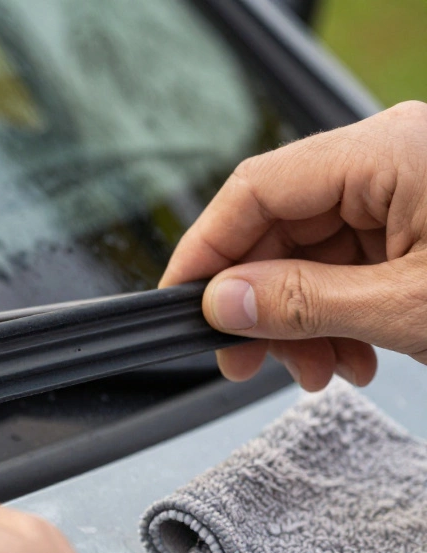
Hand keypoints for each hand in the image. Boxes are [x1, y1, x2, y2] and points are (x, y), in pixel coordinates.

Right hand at [161, 101, 426, 390]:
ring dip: (303, 322)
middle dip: (263, 306)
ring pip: (311, 254)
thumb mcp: (406, 305)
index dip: (206, 250)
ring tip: (320, 370)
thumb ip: (304, 301)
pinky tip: (353, 355)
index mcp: (385, 152)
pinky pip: (351, 264)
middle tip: (245, 361)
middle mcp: (390, 158)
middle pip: (280, 227)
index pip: (256, 189)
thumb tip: (222, 302)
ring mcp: (406, 189)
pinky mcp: (419, 222)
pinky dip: (341, 316)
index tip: (180, 302)